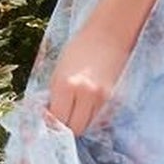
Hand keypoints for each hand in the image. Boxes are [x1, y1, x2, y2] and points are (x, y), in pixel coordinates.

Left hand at [46, 16, 134, 135]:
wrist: (108, 34)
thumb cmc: (78, 49)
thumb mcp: (58, 72)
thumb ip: (54, 97)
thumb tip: (50, 120)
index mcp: (65, 85)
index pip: (57, 120)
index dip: (52, 125)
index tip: (50, 122)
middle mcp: (84, 94)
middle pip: (74, 128)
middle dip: (66, 128)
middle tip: (63, 119)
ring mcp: (101, 98)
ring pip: (88, 126)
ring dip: (80, 123)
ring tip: (75, 112)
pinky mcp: (113, 99)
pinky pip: (99, 119)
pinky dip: (92, 118)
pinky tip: (87, 107)